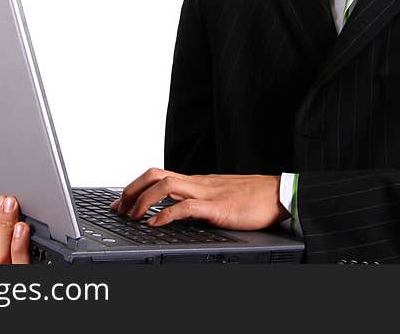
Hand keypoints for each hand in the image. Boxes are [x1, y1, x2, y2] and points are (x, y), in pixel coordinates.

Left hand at [109, 168, 288, 230]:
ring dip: (143, 200)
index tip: (121, 202)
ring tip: (132, 216)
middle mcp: (198, 182)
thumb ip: (200, 201)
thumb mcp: (220, 197)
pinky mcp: (217, 207)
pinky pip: (186, 206)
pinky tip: (155, 224)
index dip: (136, 187)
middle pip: (155, 174)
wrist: (280, 194)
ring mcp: (206, 192)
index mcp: (197, 181)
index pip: (159, 175)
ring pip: (165, 185)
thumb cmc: (254, 197)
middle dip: (132, 189)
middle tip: (120, 208)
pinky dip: (166, 214)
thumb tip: (180, 211)